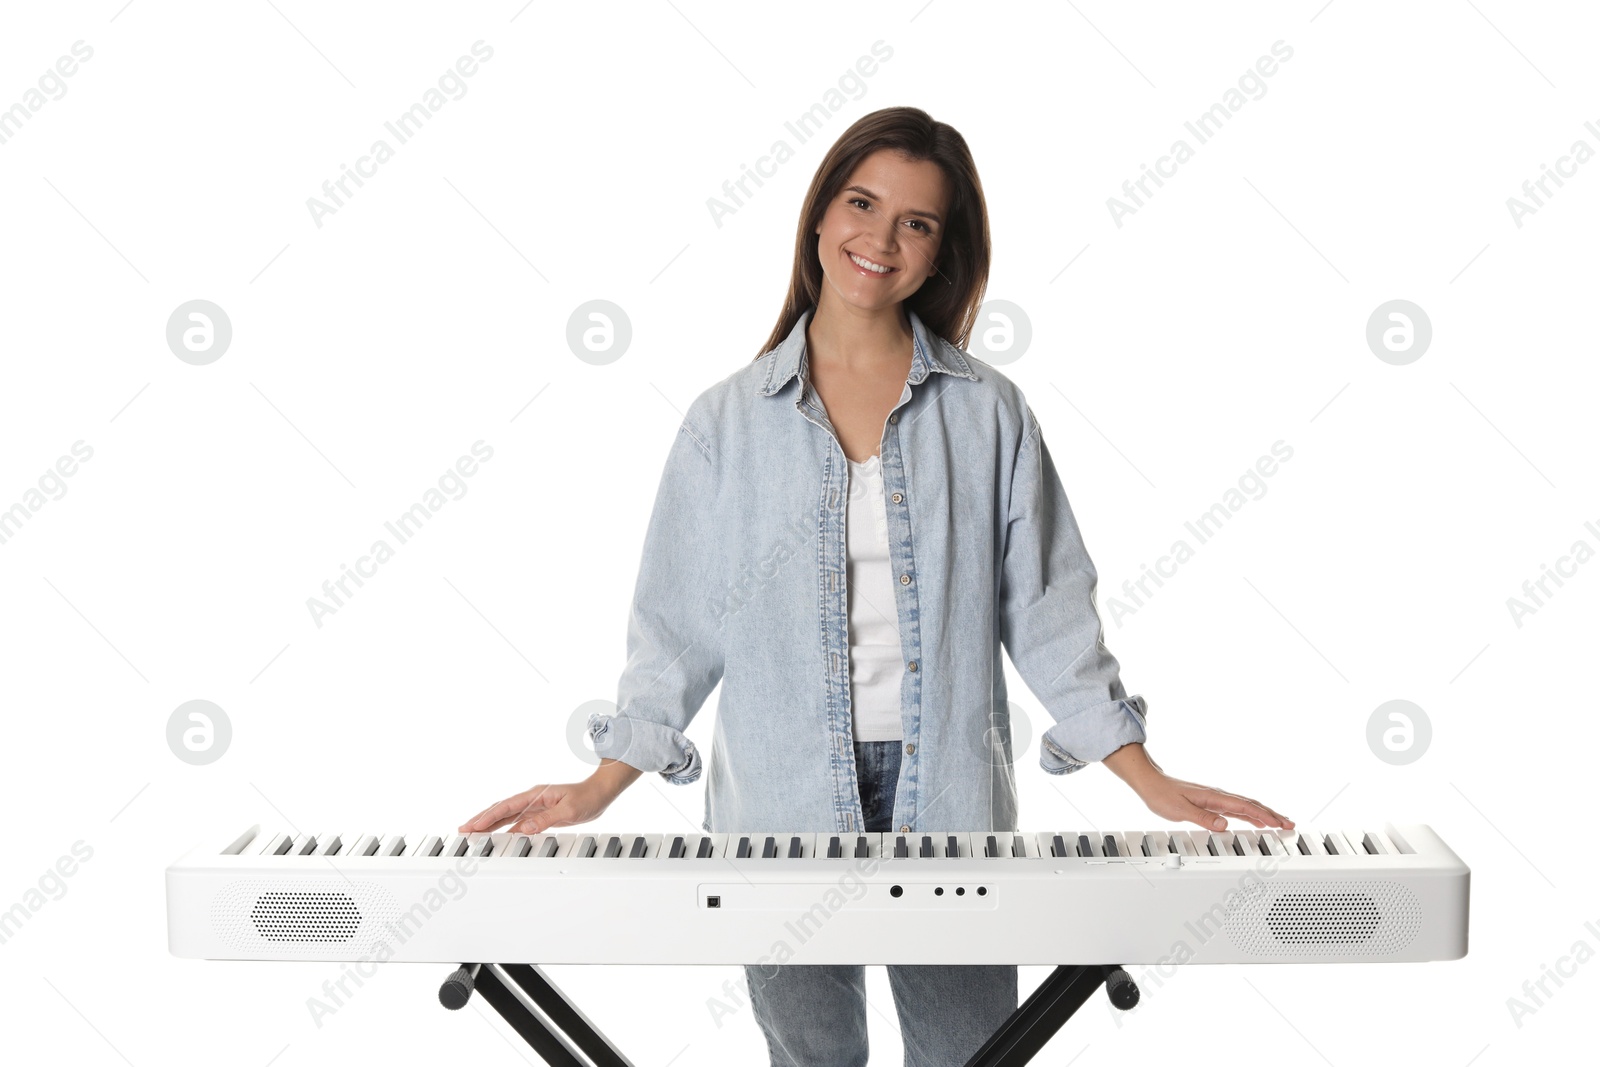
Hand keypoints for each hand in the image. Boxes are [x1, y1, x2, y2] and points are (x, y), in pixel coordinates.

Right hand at [458, 779, 613, 834]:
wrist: (599, 794)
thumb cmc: (587, 798)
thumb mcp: (568, 810)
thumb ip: (546, 819)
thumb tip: (524, 829)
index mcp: (536, 795)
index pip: (506, 807)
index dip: (489, 816)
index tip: (474, 825)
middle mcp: (532, 799)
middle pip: (500, 810)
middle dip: (481, 819)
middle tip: (463, 829)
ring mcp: (534, 807)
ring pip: (506, 816)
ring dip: (489, 824)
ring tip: (472, 832)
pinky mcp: (538, 814)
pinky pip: (516, 822)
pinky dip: (503, 829)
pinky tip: (495, 837)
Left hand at [1131, 772, 1294, 832]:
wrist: (1150, 783)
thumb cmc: (1162, 795)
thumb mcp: (1180, 810)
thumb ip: (1202, 818)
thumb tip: (1224, 825)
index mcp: (1214, 797)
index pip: (1245, 808)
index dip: (1264, 816)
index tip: (1280, 823)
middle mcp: (1218, 796)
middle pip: (1251, 805)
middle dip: (1271, 814)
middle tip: (1289, 824)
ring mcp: (1216, 799)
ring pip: (1246, 807)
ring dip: (1264, 814)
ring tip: (1279, 822)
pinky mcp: (1211, 802)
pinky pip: (1237, 809)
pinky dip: (1250, 814)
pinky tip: (1255, 820)